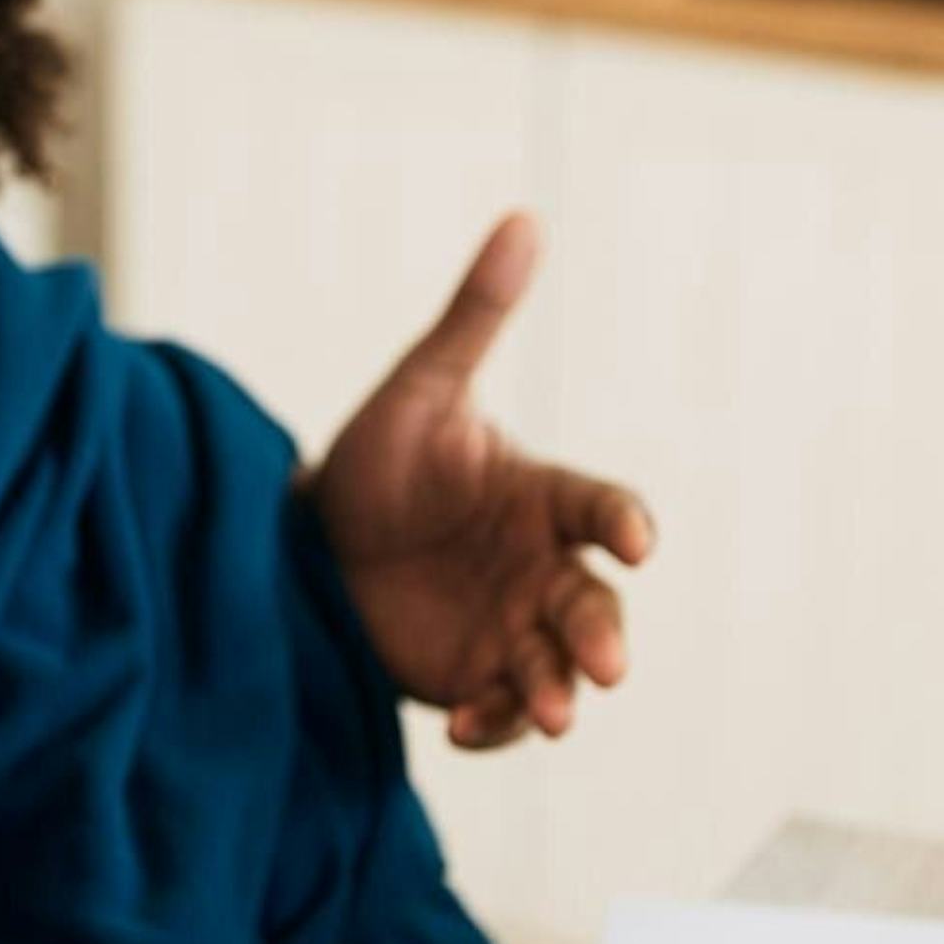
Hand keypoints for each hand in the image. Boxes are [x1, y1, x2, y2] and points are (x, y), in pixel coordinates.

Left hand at [310, 213, 653, 750]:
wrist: (306, 540)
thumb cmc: (377, 456)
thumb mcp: (420, 387)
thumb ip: (475, 316)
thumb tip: (524, 216)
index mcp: (541, 497)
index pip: (598, 507)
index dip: (622, 523)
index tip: (637, 543)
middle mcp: (540, 567)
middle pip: (593, 603)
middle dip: (604, 634)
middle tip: (608, 666)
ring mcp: (510, 627)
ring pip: (558, 665)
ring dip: (561, 691)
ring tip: (554, 716)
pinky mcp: (471, 677)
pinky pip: (501, 707)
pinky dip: (495, 722)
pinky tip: (460, 727)